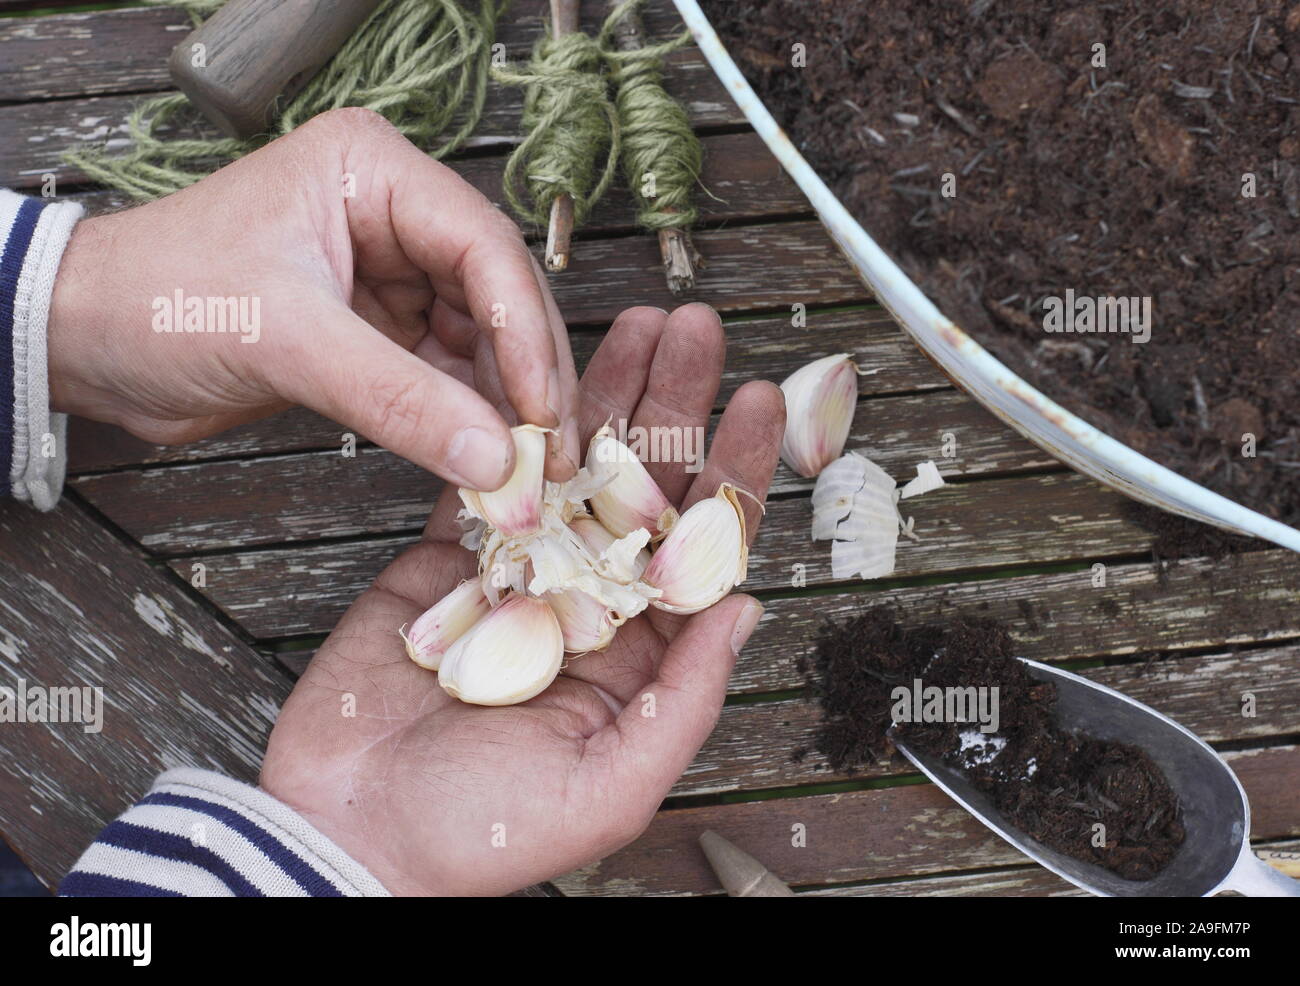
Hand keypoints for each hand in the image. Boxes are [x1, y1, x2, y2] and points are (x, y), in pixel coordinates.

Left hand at [47, 107, 579, 488]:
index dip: (523, 331)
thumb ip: (398, 399)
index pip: (482, 247)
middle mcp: (393, 217)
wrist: (85, 341)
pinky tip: (486, 459)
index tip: (542, 409)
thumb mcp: (287, 340)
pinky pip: (443, 376)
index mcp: (374, 174)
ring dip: (503, 405)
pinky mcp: (376, 333)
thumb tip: (496, 460)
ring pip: (478, 342)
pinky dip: (465, 420)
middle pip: (495, 296)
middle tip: (550, 451)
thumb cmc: (160, 298)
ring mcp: (389, 276)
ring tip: (527, 468)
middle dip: (525, 375)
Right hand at [259, 304, 785, 894]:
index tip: (756, 403)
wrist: (352, 833)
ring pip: (576, 467)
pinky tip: (540, 372)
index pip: (702, 546)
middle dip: (676, 403)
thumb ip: (684, 700)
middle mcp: (589, 603)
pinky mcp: (448, 561)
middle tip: (698, 331)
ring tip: (634, 326)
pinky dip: (515, 427)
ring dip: (606, 394)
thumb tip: (744, 610)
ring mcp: (520, 574)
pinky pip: (491, 481)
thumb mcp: (609, 786)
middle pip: (648, 485)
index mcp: (639, 654)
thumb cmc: (480, 833)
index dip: (733, 471)